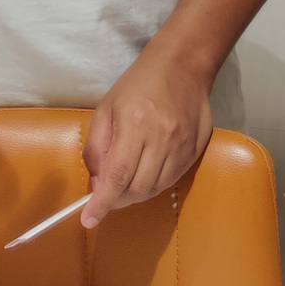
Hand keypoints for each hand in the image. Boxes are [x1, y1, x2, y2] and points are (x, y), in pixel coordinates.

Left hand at [80, 48, 213, 227]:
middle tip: (107, 194)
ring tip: (126, 182)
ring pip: (156, 189)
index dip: (102, 203)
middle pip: (138, 188)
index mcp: (135, 124)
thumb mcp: (106, 109)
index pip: (117, 176)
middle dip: (117, 199)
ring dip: (136, 193)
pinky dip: (154, 184)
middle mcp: (162, 138)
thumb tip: (97, 183)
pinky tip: (146, 173)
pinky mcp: (196, 150)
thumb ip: (97, 147)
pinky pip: (172, 180)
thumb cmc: (138, 84)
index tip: (89, 220)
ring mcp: (182, 146)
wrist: (182, 66)